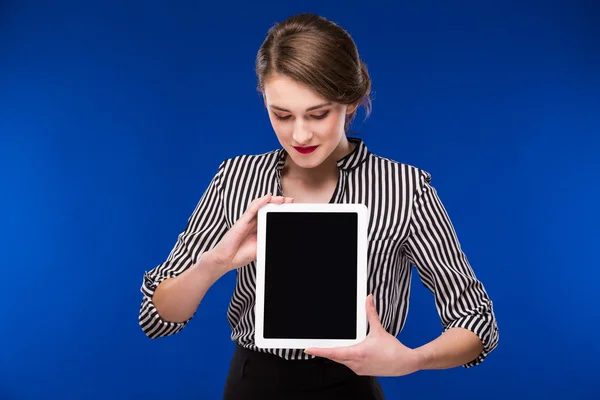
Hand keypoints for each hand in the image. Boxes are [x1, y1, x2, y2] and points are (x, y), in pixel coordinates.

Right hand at [207, 194, 292, 272]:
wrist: (226, 260)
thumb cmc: (241, 255)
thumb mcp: (261, 247)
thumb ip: (269, 239)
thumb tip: (284, 236)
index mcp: (259, 228)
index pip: (271, 216)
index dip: (281, 211)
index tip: (292, 209)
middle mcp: (254, 222)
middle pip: (267, 208)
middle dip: (279, 204)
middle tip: (291, 201)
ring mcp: (248, 220)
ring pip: (260, 206)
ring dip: (272, 200)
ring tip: (282, 199)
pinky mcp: (242, 221)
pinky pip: (252, 209)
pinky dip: (260, 202)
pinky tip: (268, 198)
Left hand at [304, 294, 422, 376]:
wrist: (404, 364)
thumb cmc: (392, 349)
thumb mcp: (379, 330)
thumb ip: (371, 314)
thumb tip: (368, 299)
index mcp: (357, 354)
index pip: (333, 353)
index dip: (319, 351)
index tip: (308, 349)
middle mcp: (356, 364)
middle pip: (335, 357)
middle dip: (325, 351)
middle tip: (314, 345)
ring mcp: (358, 369)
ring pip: (341, 361)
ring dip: (336, 354)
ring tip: (330, 346)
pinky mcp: (362, 371)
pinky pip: (348, 364)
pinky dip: (345, 357)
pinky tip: (347, 351)